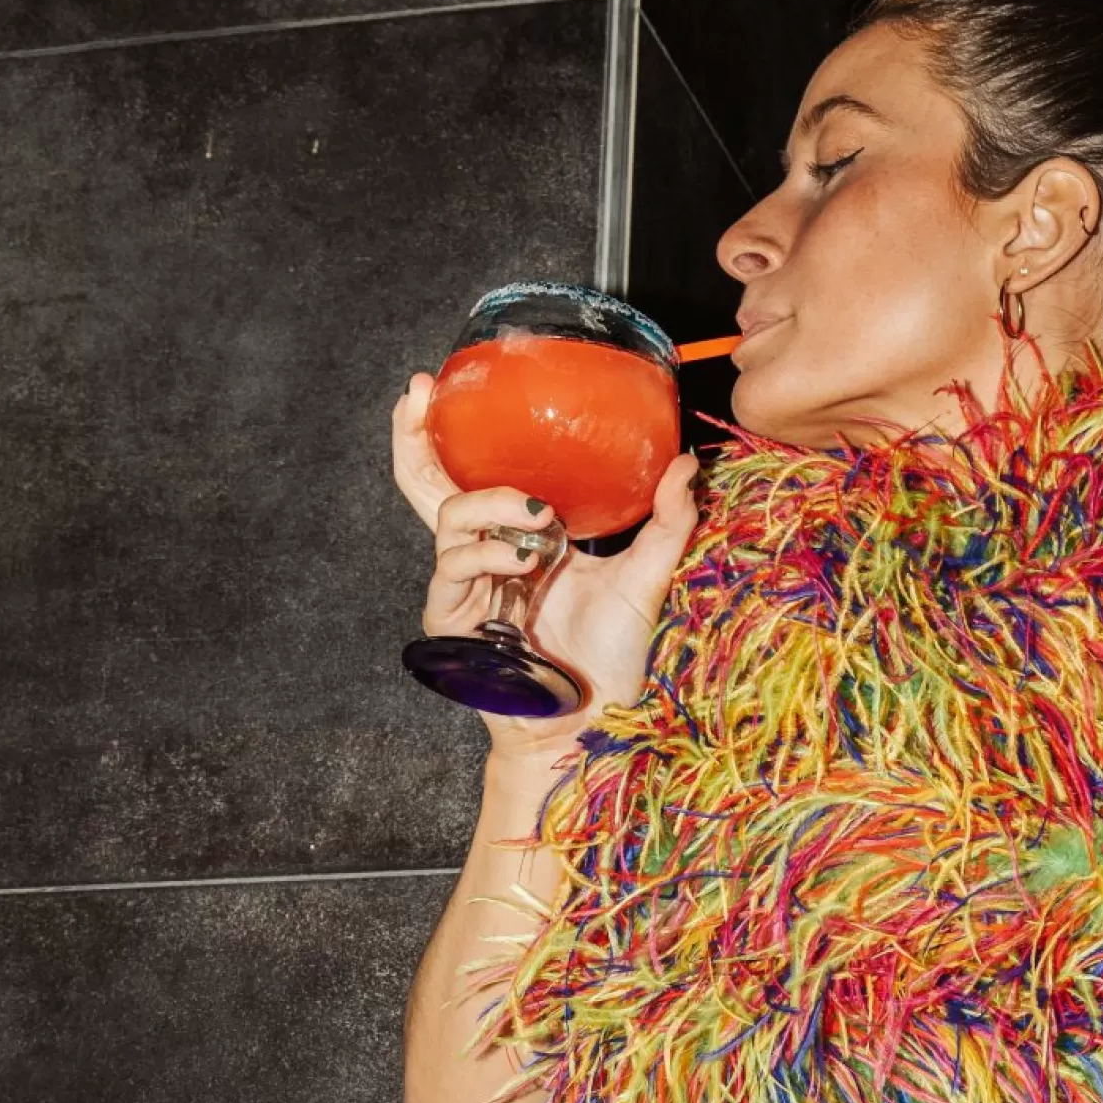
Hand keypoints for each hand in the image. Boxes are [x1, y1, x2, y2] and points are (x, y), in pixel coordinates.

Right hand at [391, 372, 699, 772]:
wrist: (592, 721)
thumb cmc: (611, 659)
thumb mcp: (645, 579)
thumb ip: (666, 523)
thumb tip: (686, 463)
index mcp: (521, 535)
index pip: (472, 471)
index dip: (450, 429)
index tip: (442, 381)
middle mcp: (487, 552)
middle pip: (428, 482)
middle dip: (416, 434)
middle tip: (419, 392)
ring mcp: (466, 584)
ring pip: (448, 515)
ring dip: (492, 504)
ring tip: (538, 519)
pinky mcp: (454, 619)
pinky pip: (453, 567)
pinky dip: (486, 553)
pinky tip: (520, 559)